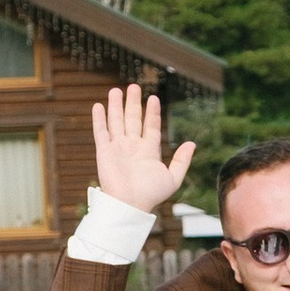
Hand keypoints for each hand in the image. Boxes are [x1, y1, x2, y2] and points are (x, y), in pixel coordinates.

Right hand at [92, 83, 196, 213]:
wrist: (130, 204)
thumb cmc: (151, 195)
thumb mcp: (173, 178)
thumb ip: (182, 161)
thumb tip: (191, 143)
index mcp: (148, 151)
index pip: (150, 126)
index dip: (152, 112)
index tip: (153, 98)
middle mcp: (132, 147)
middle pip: (132, 120)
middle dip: (133, 103)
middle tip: (134, 86)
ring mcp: (117, 148)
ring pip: (116, 121)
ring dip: (116, 106)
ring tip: (116, 90)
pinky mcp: (104, 151)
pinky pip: (100, 131)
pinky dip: (99, 119)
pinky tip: (99, 106)